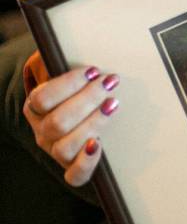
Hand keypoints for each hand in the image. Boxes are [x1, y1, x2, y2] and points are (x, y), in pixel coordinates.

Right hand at [23, 66, 120, 185]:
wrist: (83, 111)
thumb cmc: (76, 85)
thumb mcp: (62, 67)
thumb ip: (61, 57)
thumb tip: (65, 46)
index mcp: (36, 107)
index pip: (42, 99)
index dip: (68, 84)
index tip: (93, 70)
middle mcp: (43, 132)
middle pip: (58, 122)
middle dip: (87, 99)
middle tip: (109, 83)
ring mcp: (57, 152)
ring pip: (66, 147)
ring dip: (92, 124)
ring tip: (112, 104)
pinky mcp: (74, 169)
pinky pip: (75, 177)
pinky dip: (86, 163)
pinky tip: (98, 145)